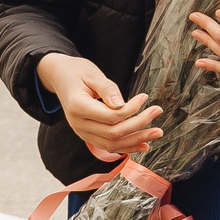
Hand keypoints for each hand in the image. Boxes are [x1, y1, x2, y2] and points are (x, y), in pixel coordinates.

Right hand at [36, 53, 162, 161]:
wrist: (60, 77)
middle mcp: (78, 124)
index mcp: (78, 107)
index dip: (132, 109)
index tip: (145, 97)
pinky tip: (143, 144)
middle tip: (158, 111)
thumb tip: (121, 105)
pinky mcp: (88, 135)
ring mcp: (82, 132)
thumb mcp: (92, 74)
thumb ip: (107, 89)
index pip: (111, 116)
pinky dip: (126, 147)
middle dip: (139, 125)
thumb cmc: (77, 72)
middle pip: (114, 133)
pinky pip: (108, 146)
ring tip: (157, 132)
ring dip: (137, 140)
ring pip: (112, 144)